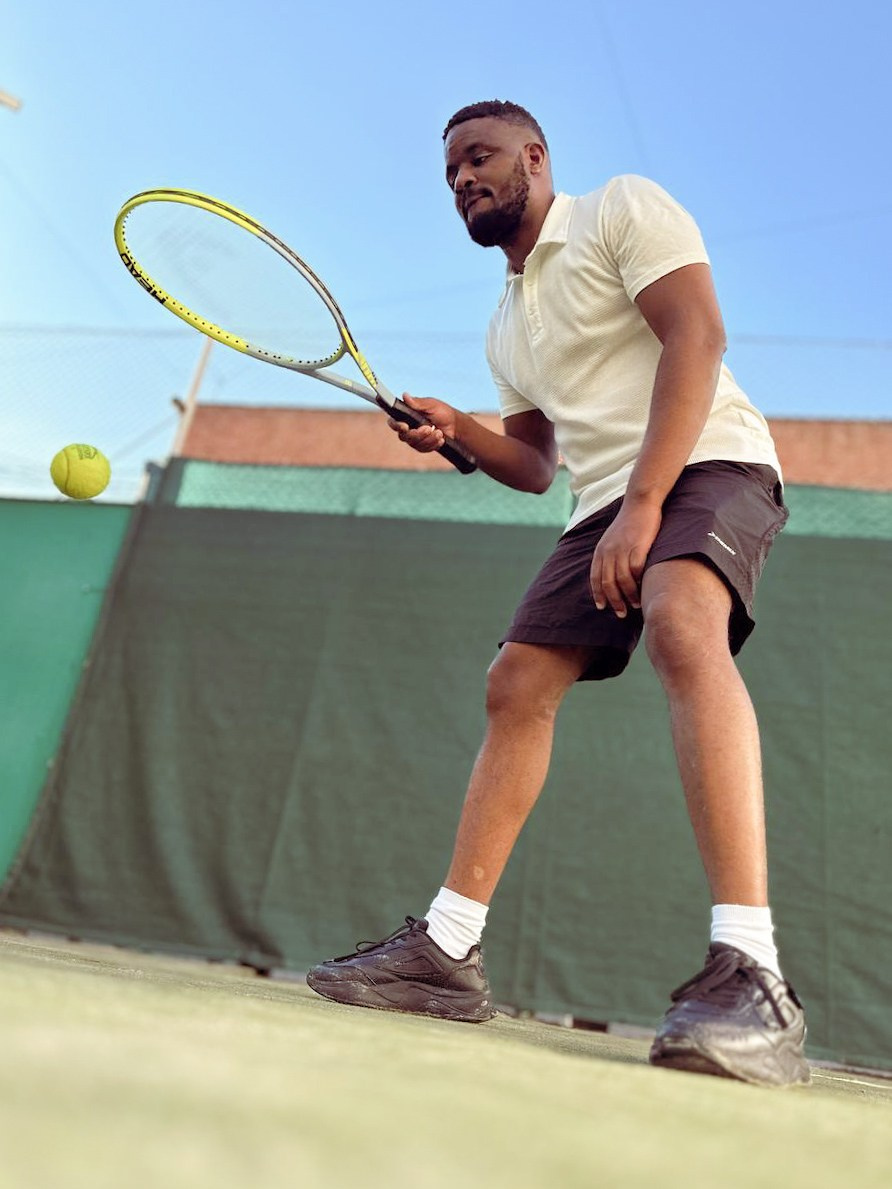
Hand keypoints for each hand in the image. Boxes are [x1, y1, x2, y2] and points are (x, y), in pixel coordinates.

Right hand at [387, 393, 457, 452]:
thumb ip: (418, 403)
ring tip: (439, 432)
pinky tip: (440, 438)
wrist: (455, 425)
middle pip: (404, 436)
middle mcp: (408, 428)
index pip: (394, 422)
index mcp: (407, 416)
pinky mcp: (422, 446)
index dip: (396, 425)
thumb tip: (405, 395)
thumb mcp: (431, 404)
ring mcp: (414, 439)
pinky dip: (433, 444)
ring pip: (415, 444)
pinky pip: (423, 449)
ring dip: (429, 439)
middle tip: (429, 427)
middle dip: (418, 434)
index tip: (405, 426)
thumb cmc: (442, 411)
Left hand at [590, 500, 662, 616]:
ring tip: (635, 605)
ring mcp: (622, 549)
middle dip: (614, 601)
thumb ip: (610, 554)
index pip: (595, 577)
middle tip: (621, 613)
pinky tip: (643, 590)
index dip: (598, 594)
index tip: (602, 607)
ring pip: (621, 580)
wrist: (640, 503)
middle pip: (607, 583)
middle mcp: (608, 551)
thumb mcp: (612, 538)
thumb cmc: (629, 522)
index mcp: (600, 550)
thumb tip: (612, 574)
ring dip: (628, 596)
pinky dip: (638, 583)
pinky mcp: (637, 547)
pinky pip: (635, 570)